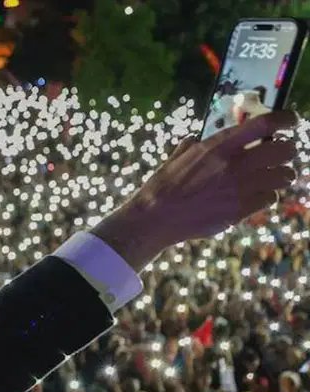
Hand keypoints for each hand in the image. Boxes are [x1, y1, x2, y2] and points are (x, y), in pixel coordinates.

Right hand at [91, 111, 298, 270]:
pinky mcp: (241, 209)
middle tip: (281, 154)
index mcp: (219, 145)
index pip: (266, 124)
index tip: (291, 121)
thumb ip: (194, 146)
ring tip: (273, 177)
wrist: (156, 217)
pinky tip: (255, 196)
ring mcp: (241, 188)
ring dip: (282, 175)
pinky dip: (267, 196)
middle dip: (287, 150)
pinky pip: (271, 198)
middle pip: (286, 149)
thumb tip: (197, 139)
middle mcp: (235, 163)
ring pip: (285, 176)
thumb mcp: (177, 157)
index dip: (285, 119)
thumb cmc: (163, 185)